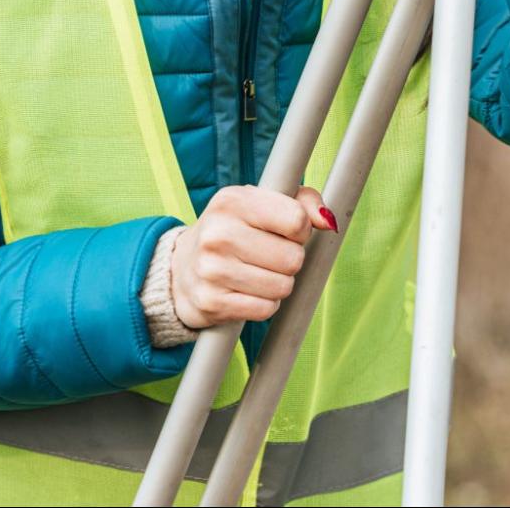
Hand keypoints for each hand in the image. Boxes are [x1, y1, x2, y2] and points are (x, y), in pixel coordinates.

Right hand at [170, 184, 332, 329]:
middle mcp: (218, 234)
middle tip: (270, 256)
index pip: (296, 220)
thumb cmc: (234, 230)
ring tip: (259, 272)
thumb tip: (328, 221)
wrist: (181, 268)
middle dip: (290, 259)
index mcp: (233, 201)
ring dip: (279, 283)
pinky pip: (266, 308)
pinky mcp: (211, 303)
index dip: (301, 230)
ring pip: (283, 286)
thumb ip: (303, 202)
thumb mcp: (262, 203)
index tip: (287, 232)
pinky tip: (248, 291)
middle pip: (293, 258)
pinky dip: (265, 303)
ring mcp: (212, 270)